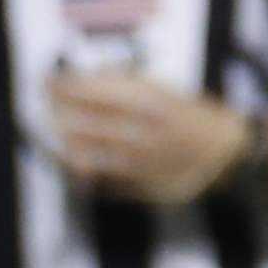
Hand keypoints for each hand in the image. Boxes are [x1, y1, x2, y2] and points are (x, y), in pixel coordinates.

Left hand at [46, 69, 251, 207]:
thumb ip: (119, 87)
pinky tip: (76, 156)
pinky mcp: (137, 187)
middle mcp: (140, 132)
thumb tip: (75, 80)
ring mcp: (137, 163)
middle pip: (77, 123)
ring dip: (63, 141)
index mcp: (147, 101)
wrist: (222, 153)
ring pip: (81, 155)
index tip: (45, 81)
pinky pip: (97, 180)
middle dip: (54, 112)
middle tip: (47, 104)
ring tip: (59, 130)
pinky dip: (81, 168)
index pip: (88, 91)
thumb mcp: (159, 89)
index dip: (60, 86)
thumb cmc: (186, 115)